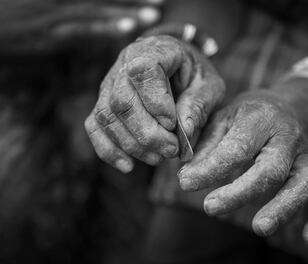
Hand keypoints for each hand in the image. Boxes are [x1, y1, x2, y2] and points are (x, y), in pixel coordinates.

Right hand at [84, 35, 224, 171]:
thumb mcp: (209, 86)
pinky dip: (108, 150)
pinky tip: (128, 166)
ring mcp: (110, 83)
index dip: (156, 102)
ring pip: (107, 116)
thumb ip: (198, 105)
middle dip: (146, 133)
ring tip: (158, 158)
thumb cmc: (196, 77)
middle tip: (171, 150)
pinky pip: (95, 126)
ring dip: (132, 145)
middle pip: (122, 101)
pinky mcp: (104, 103)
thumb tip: (183, 131)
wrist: (180, 69)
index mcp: (155, 50)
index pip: (144, 72)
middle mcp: (125, 63)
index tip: (173, 126)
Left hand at [178, 89, 307, 244]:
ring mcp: (307, 157)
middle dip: (241, 191)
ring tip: (259, 227)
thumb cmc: (246, 117)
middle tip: (210, 207)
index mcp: (261, 118)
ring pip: (303, 184)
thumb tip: (187, 175)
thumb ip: (205, 145)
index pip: (237, 147)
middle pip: (271, 168)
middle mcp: (289, 138)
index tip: (185, 183)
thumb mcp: (222, 118)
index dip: (211, 168)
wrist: (284, 107)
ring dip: (282, 208)